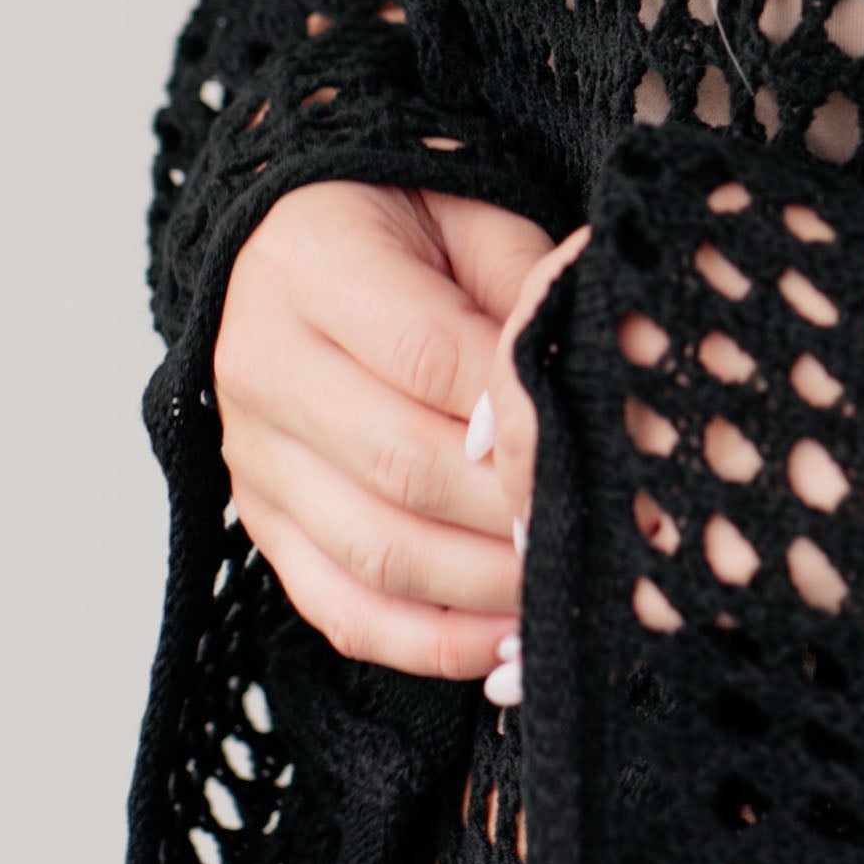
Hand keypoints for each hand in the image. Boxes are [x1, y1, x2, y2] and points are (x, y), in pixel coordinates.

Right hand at [212, 183, 571, 684]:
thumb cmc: (408, 226)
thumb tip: (611, 376)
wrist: (296, 241)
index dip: (520, 418)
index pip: (428, 356)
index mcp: (311, 266)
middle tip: (606, 531)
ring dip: (486, 587)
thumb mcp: (477, 220)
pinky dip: (426, 643)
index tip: (597, 449)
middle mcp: (261, 366)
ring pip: (374, 552)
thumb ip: (534, 293)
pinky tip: (503, 642)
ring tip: (569, 590)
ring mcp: (253, 456)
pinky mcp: (261, 520)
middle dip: (516, 513)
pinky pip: (338, 607)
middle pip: (403, 466)